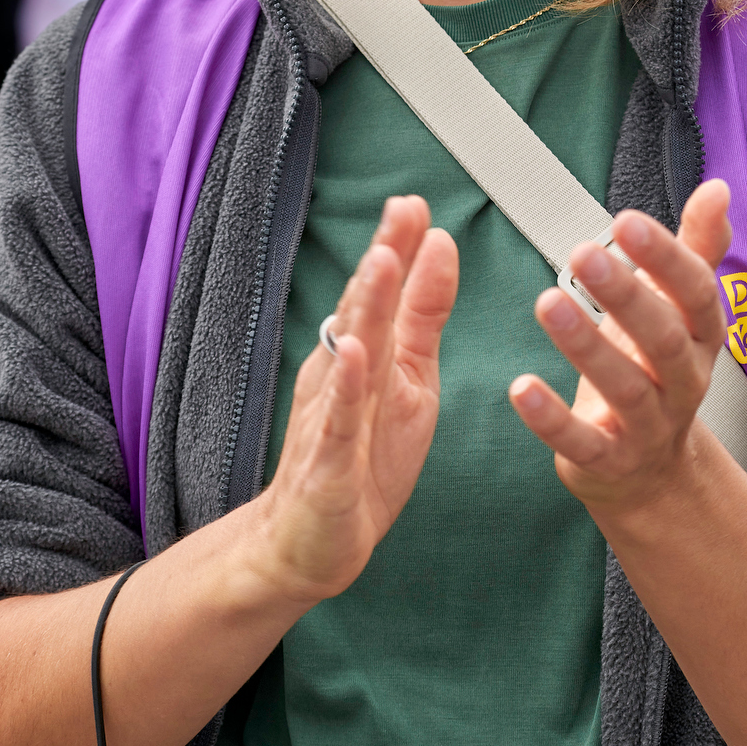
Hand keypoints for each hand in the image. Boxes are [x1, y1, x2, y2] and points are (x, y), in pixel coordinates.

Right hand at [256, 194, 457, 605]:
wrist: (307, 542)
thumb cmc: (360, 458)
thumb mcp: (408, 378)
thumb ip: (422, 314)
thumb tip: (440, 247)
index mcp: (363, 353)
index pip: (380, 291)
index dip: (397, 247)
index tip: (415, 202)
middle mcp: (340, 375)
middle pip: (363, 309)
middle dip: (384, 259)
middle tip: (402, 210)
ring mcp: (330, 416)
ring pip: (349, 353)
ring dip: (366, 307)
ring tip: (383, 261)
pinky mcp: (327, 464)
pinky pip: (336, 420)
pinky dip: (344, 386)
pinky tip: (354, 354)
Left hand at [508, 181, 731, 528]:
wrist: (655, 471)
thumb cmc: (658, 369)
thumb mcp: (681, 309)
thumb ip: (697, 248)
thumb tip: (717, 189)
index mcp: (702, 338)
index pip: (697, 294)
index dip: (666, 258)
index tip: (628, 220)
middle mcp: (683, 382)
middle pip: (664, 339)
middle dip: (627, 295)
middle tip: (585, 252)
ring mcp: (649, 427)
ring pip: (626, 388)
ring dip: (587, 346)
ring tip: (547, 303)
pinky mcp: (609, 461)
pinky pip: (583, 443)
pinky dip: (551, 419)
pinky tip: (522, 388)